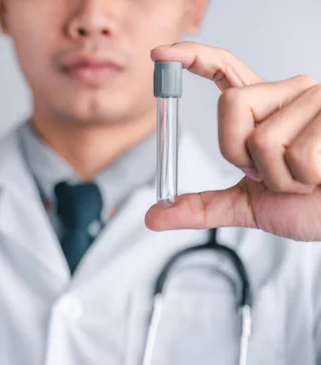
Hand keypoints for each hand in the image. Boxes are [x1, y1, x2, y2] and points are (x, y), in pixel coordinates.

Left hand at [145, 42, 320, 240]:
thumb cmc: (308, 205)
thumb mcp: (247, 206)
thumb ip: (201, 207)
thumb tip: (155, 216)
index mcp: (264, 108)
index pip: (225, 69)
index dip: (193, 57)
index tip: (161, 54)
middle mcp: (289, 93)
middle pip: (231, 104)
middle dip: (238, 153)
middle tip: (268, 174)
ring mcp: (316, 100)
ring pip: (263, 138)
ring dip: (278, 178)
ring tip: (304, 179)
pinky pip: (298, 154)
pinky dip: (303, 180)